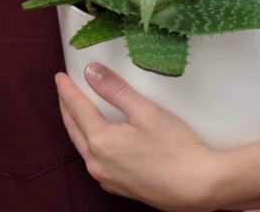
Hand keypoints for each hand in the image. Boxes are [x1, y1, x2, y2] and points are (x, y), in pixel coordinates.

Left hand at [56, 63, 224, 211]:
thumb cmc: (176, 147)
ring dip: (77, 127)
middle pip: (74, 129)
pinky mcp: (120, 187)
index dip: (67, 90)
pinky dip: (90, 146)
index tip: (60, 76)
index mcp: (100, 141)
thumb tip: (90, 72)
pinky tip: (95, 141)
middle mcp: (97, 163)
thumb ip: (115, 89)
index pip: (77, 109)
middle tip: (63, 91)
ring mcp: (107, 179)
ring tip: (75, 112)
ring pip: (83, 148)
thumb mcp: (146, 110)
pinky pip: (95, 162)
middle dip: (67, 108)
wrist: (198, 187)